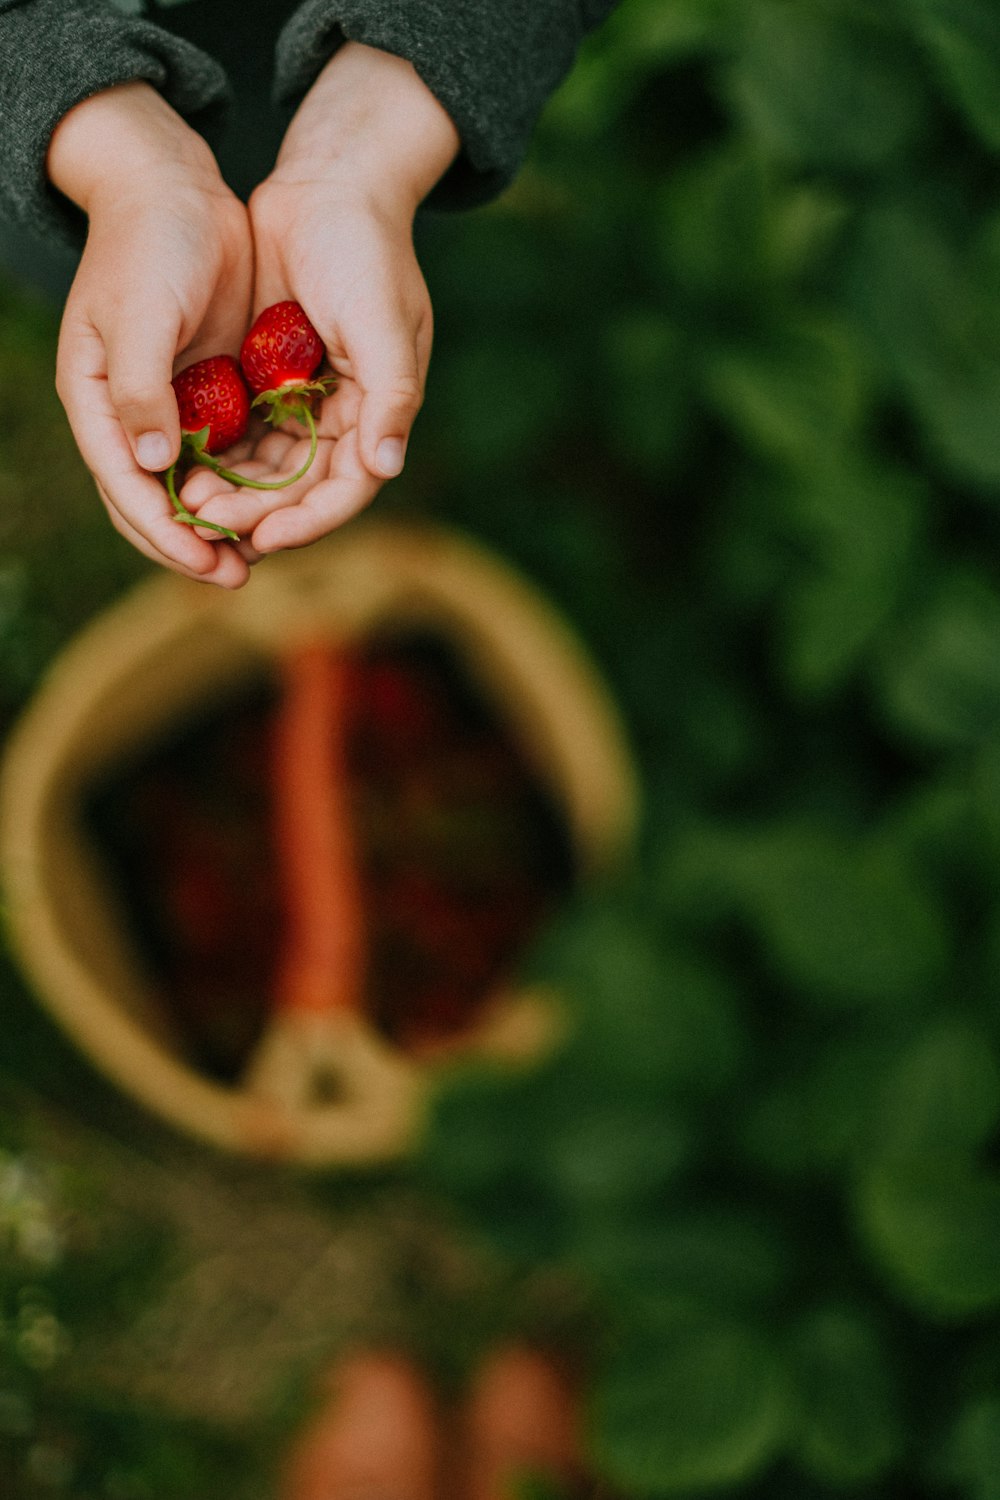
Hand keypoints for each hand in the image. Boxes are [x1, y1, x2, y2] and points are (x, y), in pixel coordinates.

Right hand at [48, 82, 254, 585]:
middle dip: (195, 544)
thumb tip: (149, 465)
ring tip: (264, 554)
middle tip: (240, 575)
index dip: (164, 533)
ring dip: (226, 523)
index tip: (208, 561)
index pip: (125, 487)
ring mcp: (171, 408)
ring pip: (195, 487)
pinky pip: (228, 455)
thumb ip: (142, 389)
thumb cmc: (149, 243)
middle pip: (155, 503)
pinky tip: (281, 506)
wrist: (178, 188)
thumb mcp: (140, 314)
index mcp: (99, 402)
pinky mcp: (210, 393)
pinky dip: (248, 485)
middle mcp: (130, 416)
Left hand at [181, 44, 458, 553]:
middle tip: (206, 523)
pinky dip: (218, 453)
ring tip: (188, 504)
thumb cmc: (364, 248)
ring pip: (267, 467)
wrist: (327, 182)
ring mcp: (304, 398)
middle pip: (301, 488)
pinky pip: (242, 431)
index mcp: (380, 411)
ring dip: (233, 490)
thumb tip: (387, 467)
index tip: (266, 537)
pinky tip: (183, 465)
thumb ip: (391, 395)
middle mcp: (345, 415)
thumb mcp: (383, 322)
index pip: (348, 488)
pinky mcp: (268, 377)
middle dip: (258, 512)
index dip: (310, 520)